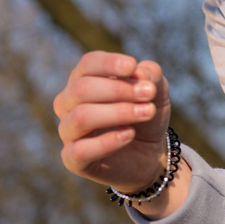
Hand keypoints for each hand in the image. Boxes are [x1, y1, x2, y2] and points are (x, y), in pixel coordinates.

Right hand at [53, 51, 171, 192]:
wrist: (151, 152)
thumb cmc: (146, 112)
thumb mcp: (156, 90)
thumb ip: (150, 75)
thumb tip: (138, 73)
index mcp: (84, 79)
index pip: (88, 64)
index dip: (108, 63)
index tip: (132, 66)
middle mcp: (69, 103)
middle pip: (82, 88)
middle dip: (118, 89)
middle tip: (149, 93)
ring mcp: (68, 132)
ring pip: (81, 117)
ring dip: (118, 112)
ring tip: (147, 112)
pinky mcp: (73, 160)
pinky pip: (80, 150)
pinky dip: (107, 142)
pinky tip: (130, 134)